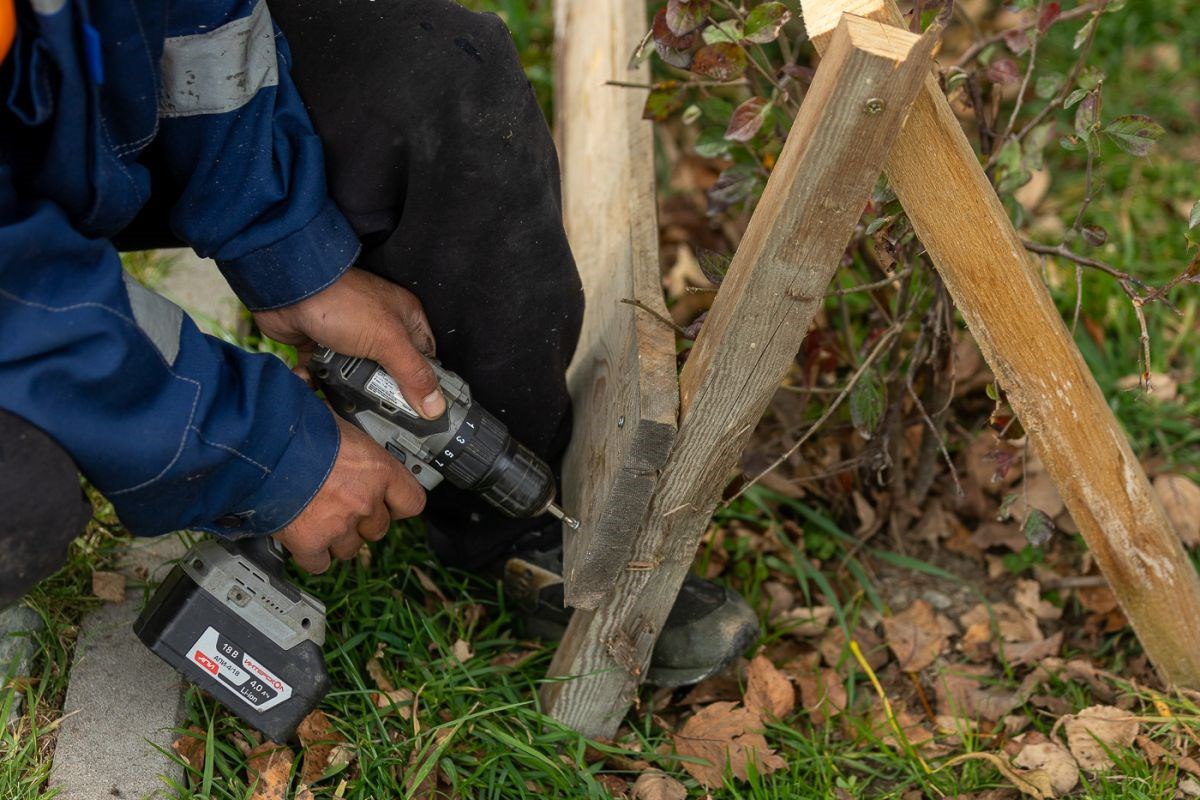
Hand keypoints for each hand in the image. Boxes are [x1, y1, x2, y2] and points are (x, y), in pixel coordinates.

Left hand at [254, 268, 446, 418]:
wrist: (288, 291)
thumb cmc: (342, 302)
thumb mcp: (387, 340)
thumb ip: (413, 374)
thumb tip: (435, 406)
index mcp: (405, 319)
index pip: (426, 358)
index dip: (427, 384)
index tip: (426, 413)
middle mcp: (381, 328)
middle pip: (394, 372)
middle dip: (386, 393)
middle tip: (384, 414)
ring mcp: (351, 338)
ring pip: (360, 377)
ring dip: (351, 390)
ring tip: (348, 401)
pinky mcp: (324, 347)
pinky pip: (330, 374)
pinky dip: (323, 382)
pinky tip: (320, 386)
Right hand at [273, 415, 424, 572]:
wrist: (260, 445)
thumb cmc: (297, 427)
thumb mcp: (340, 425)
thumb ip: (354, 445)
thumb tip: (351, 441)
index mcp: (379, 470)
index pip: (412, 502)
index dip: (398, 504)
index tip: (389, 503)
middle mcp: (365, 500)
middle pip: (378, 529)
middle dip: (362, 521)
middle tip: (344, 507)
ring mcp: (339, 525)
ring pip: (350, 549)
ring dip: (338, 538)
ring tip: (320, 520)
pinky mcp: (310, 542)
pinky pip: (320, 564)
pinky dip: (312, 555)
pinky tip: (304, 540)